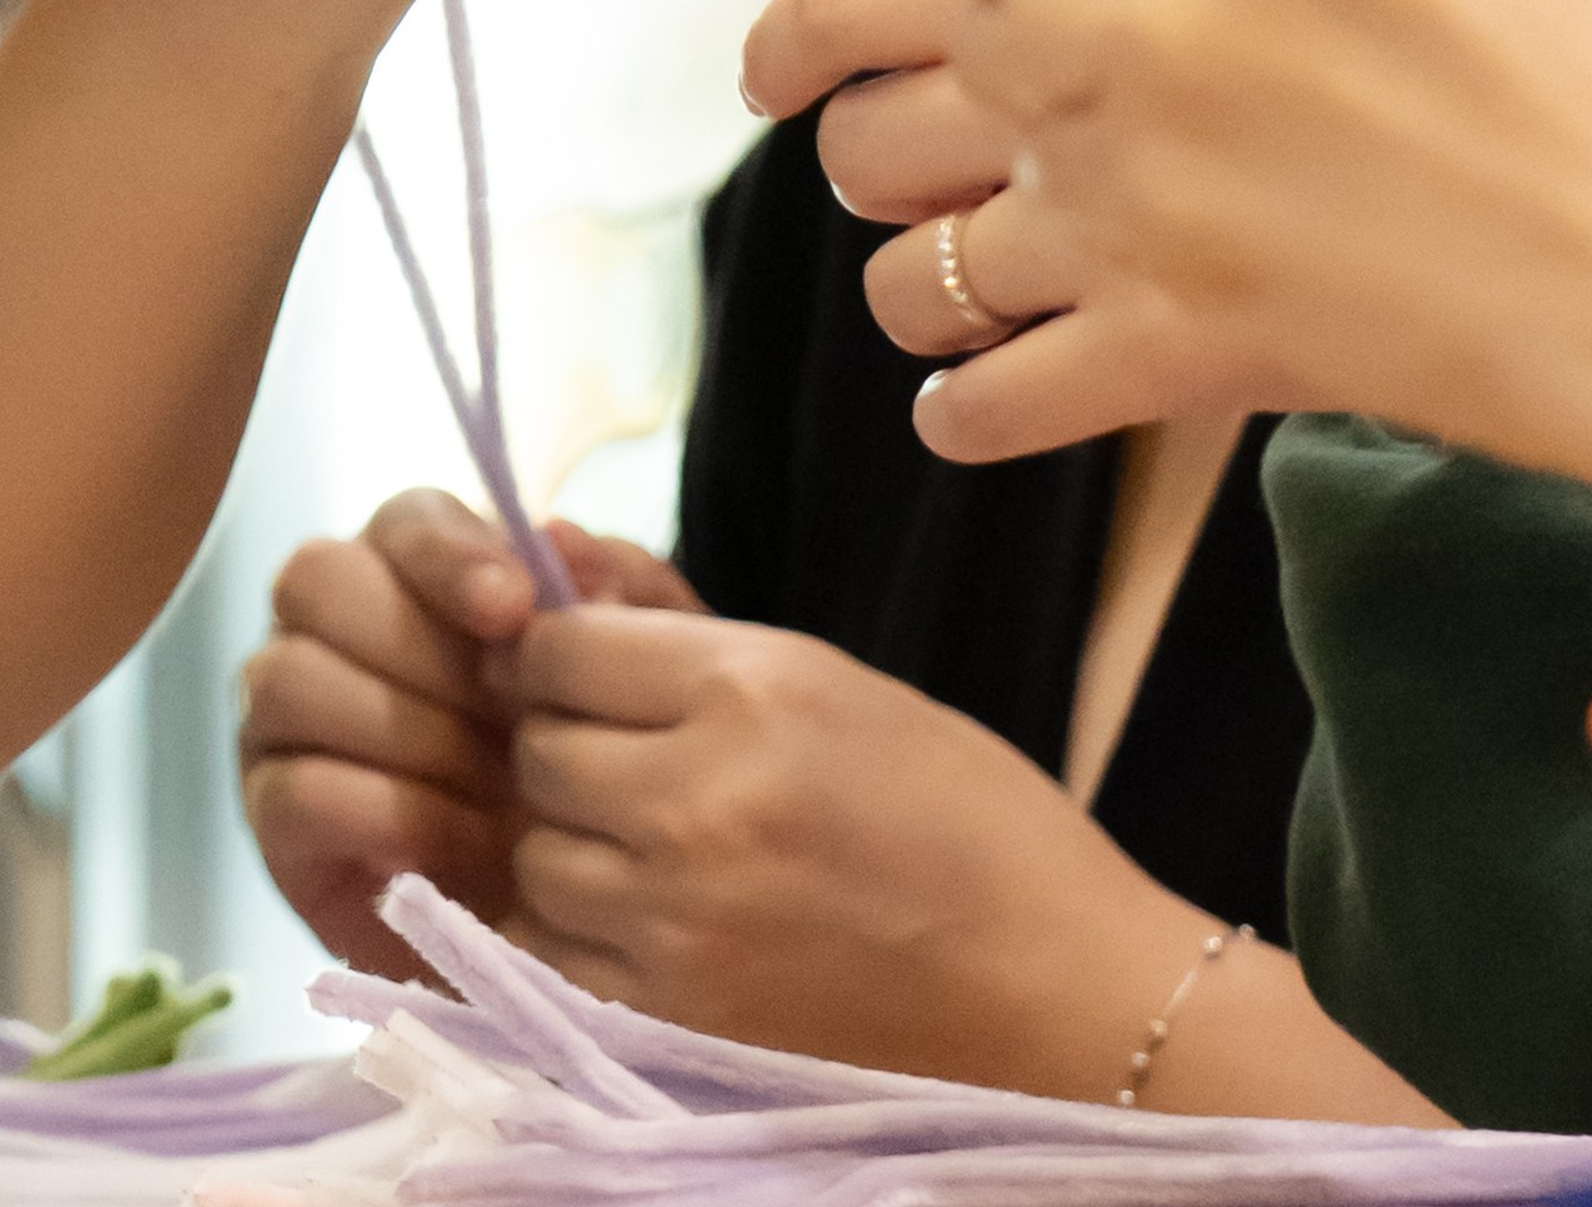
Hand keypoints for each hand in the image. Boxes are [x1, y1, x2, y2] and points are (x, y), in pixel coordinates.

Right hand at [239, 490, 698, 976]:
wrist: (562, 915)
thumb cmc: (591, 763)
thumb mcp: (634, 679)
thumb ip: (617, 597)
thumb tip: (562, 540)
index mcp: (409, 568)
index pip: (402, 518)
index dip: (451, 555)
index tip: (515, 610)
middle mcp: (327, 627)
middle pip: (317, 579)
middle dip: (416, 648)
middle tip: (505, 718)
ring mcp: (282, 720)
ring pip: (289, 678)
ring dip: (402, 733)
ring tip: (495, 791)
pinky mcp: (273, 821)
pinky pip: (294, 792)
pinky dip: (383, 814)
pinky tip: (461, 846)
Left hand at [497, 604, 1194, 1092]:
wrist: (1055, 986)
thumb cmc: (964, 813)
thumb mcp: (833, 681)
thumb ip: (687, 638)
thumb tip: (555, 570)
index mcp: (748, 690)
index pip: (558, 647)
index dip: (562, 654)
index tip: (593, 675)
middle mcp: (695, 799)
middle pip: (536, 750)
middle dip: (567, 747)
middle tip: (631, 765)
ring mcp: (677, 920)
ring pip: (537, 856)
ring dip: (573, 846)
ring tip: (649, 850)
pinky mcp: (674, 1022)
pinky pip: (559, 957)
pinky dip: (582, 938)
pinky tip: (649, 926)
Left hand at [745, 0, 1255, 458]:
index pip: (842, 3)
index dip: (814, 35)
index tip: (804, 58)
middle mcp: (1053, 91)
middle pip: (855, 147)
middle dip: (867, 157)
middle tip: (914, 157)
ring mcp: (1107, 230)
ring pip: (908, 286)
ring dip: (918, 283)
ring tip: (971, 270)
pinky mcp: (1177, 348)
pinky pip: (997, 408)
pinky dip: (970, 411)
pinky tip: (984, 395)